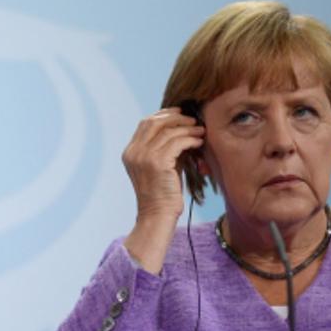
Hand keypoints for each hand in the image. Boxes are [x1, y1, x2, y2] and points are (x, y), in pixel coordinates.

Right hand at [120, 107, 204, 272]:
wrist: (157, 215)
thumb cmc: (162, 192)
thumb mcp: (159, 165)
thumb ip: (165, 147)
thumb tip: (184, 128)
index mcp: (130, 152)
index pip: (145, 123)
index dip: (164, 115)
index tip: (181, 114)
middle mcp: (133, 152)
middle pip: (154, 121)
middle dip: (176, 117)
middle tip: (193, 120)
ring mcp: (143, 157)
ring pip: (168, 130)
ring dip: (187, 128)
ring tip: (200, 131)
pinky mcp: (157, 163)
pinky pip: (177, 142)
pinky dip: (191, 139)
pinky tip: (199, 142)